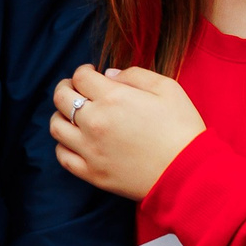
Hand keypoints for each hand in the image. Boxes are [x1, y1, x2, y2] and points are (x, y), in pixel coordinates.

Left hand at [49, 64, 206, 199]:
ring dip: (61, 115)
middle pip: (60, 98)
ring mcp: (90, 149)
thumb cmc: (182, 128)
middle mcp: (94, 122)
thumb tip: (107, 75)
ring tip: (73, 114)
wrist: (190, 174)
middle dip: (66, 87)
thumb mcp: (167, 88)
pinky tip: (75, 140)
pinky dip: (64, 145)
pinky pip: (62, 156)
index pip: (80, 77)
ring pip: (56, 126)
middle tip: (75, 88)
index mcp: (112, 97)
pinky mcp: (92, 173)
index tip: (90, 74)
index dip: (84, 71)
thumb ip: (134, 75)